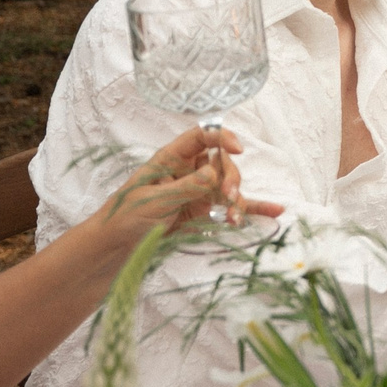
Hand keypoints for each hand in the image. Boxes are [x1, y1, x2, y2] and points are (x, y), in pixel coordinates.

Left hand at [88, 128, 282, 249]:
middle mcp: (188, 172)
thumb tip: (214, 173)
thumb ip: (186, 186)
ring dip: (238, 200)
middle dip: (231, 178)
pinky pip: (230, 208)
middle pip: (222, 164)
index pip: (200, 137)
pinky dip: (250, 209)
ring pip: (229, 187)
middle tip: (229, 197)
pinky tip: (273, 211)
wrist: (113, 248)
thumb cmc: (124, 217)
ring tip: (236, 218)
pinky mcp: (203, 213)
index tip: (237, 149)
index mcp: (170, 159)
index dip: (220, 137)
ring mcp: (197, 192)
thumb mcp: (153, 200)